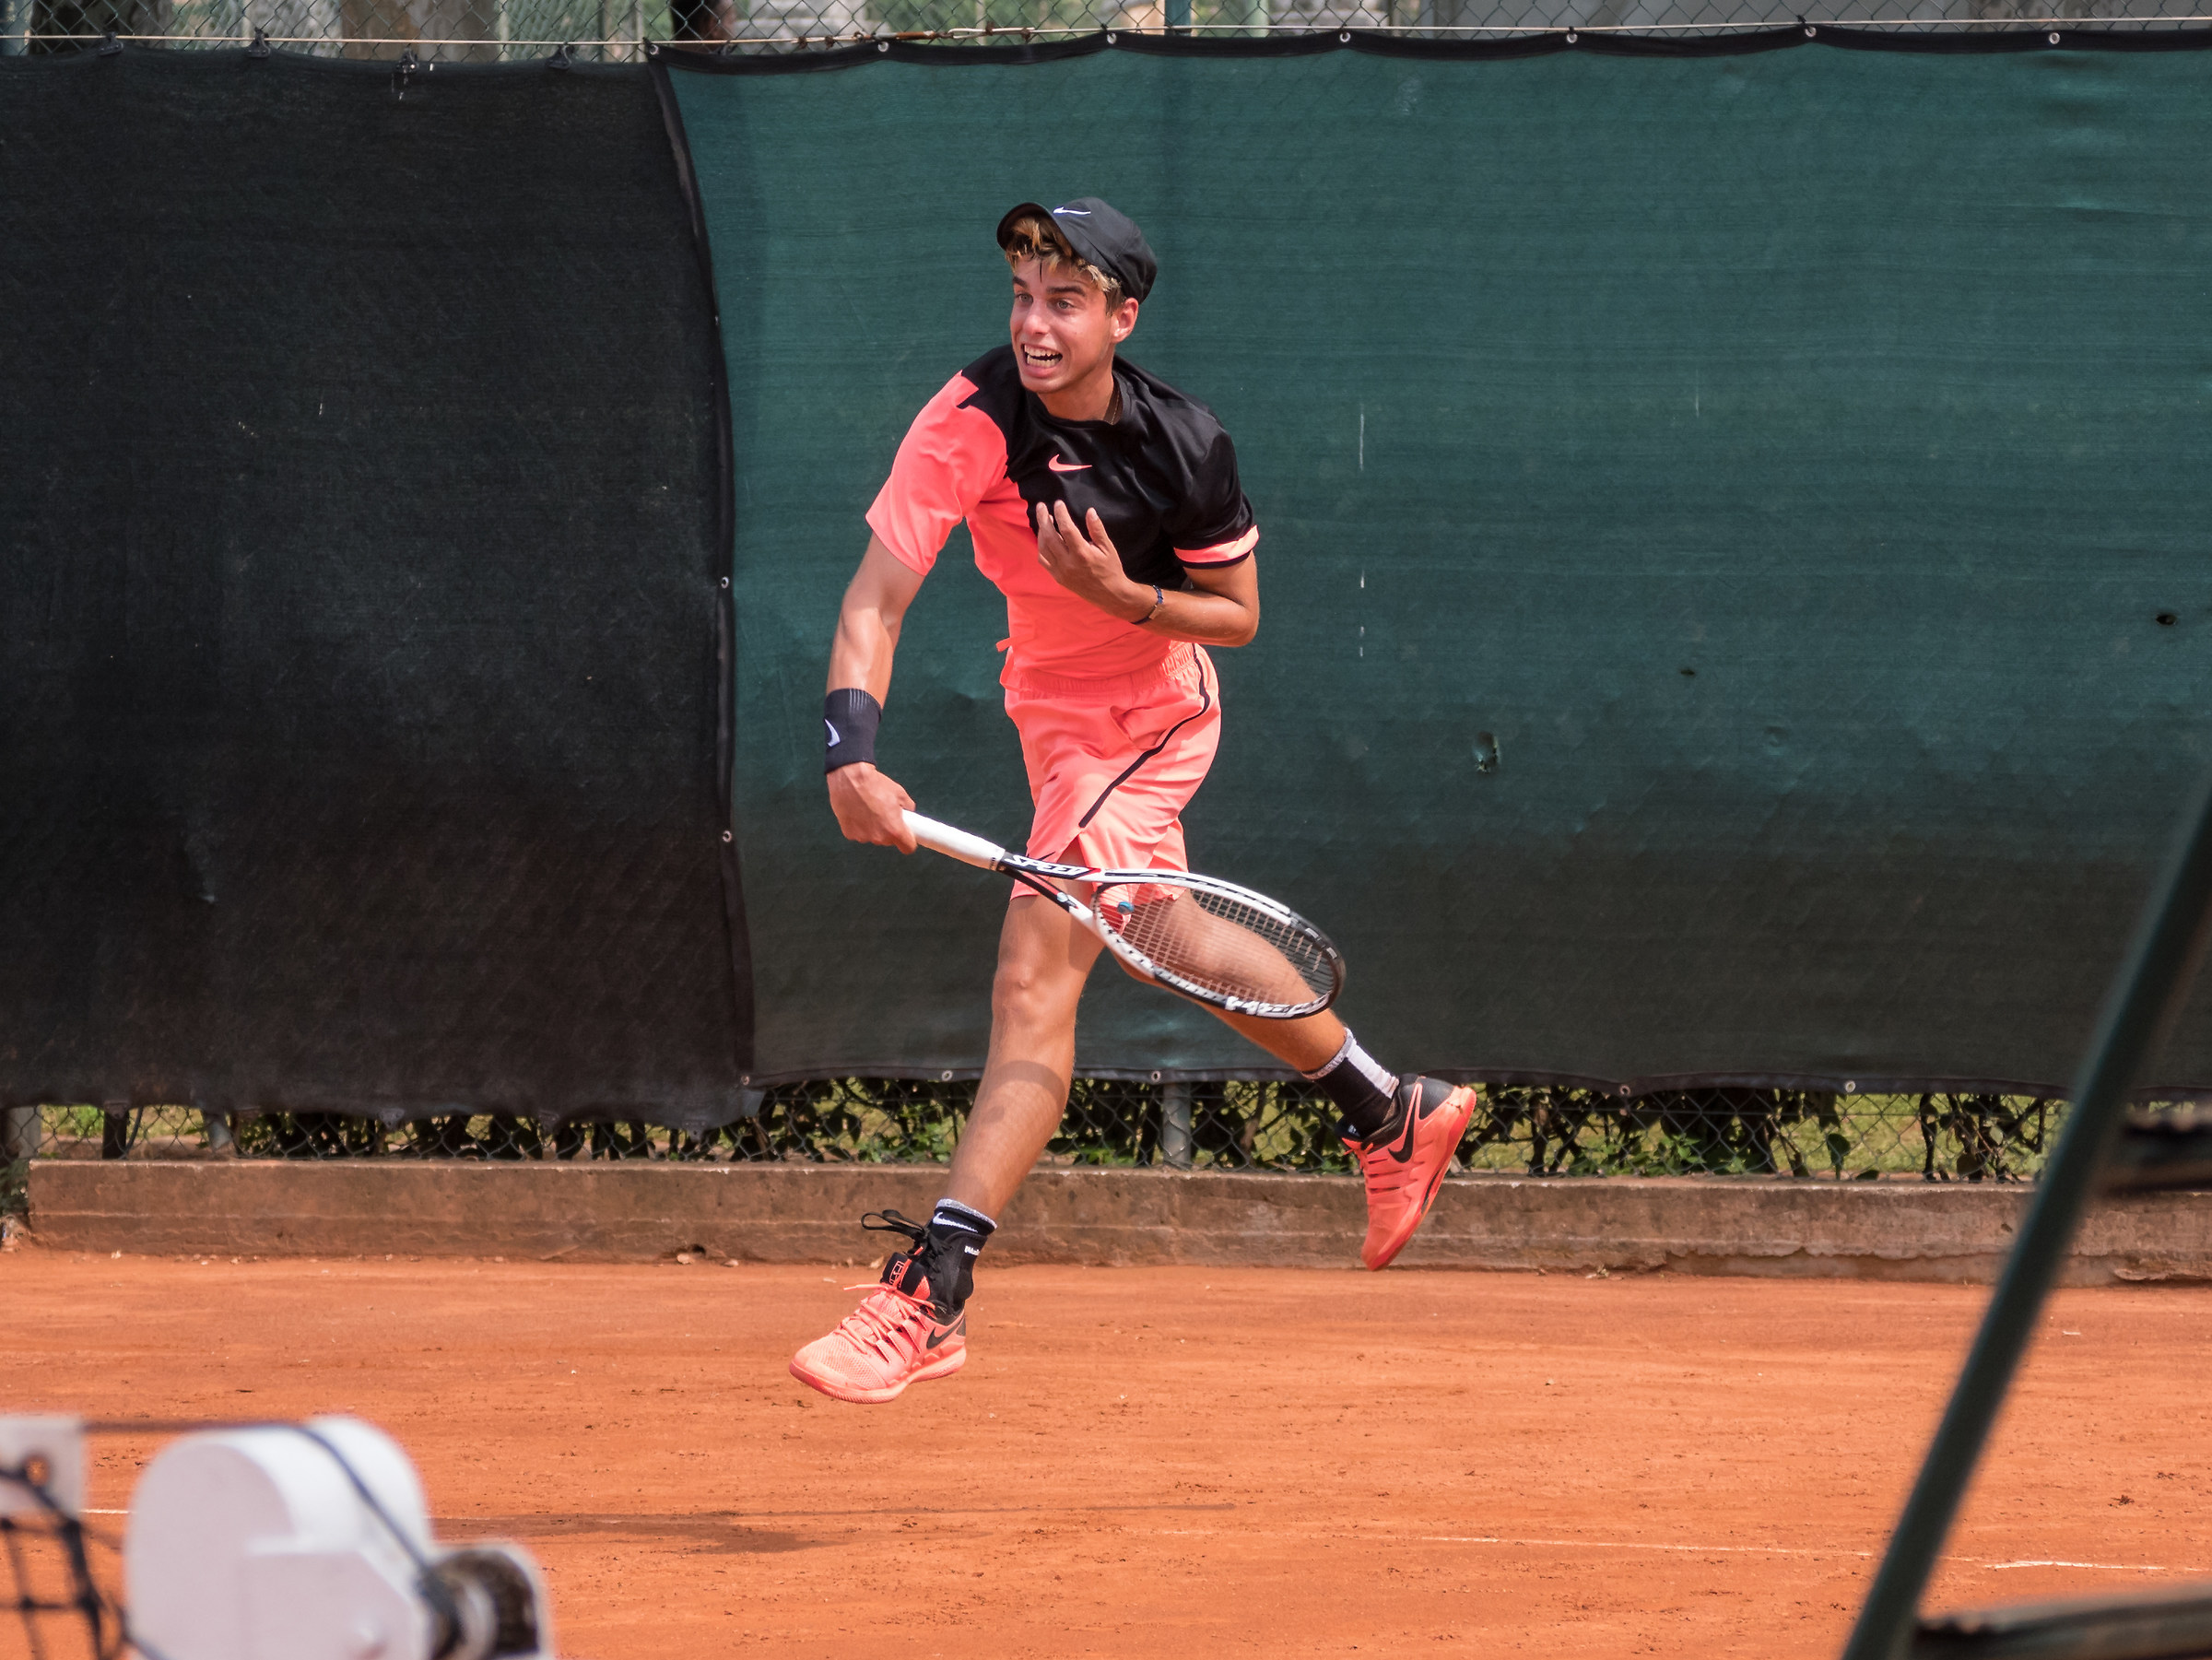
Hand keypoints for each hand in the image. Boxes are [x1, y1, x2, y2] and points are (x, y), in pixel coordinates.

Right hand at [827, 763, 916, 852]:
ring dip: (874, 829)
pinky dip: (859, 826)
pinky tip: (857, 812)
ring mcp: (862, 837)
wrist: (850, 778)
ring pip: (873, 837)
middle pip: (889, 841)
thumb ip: (908, 807)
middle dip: (889, 831)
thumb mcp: (899, 793)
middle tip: (885, 814)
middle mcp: (878, 838)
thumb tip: (909, 812)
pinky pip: (859, 833)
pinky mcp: (849, 833)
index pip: (908, 848)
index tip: (906, 835)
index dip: (908, 841)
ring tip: (869, 810)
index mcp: (894, 830)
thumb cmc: (876, 784)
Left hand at [1035, 500, 1149, 622]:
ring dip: (1041, 532)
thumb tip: (1090, 511)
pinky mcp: (1058, 577)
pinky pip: (1043, 560)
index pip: (1066, 529)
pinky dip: (1041, 546)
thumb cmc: (1111, 569)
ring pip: (1043, 548)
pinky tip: (1045, 537)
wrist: (1109, 594)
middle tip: (1041, 506)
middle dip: (1043, 519)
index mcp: (1082, 554)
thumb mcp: (1108, 548)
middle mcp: (1068, 563)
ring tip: (1044, 520)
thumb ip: (1097, 529)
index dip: (1061, 514)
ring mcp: (1061, 571)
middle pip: (1049, 537)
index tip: (1058, 503)